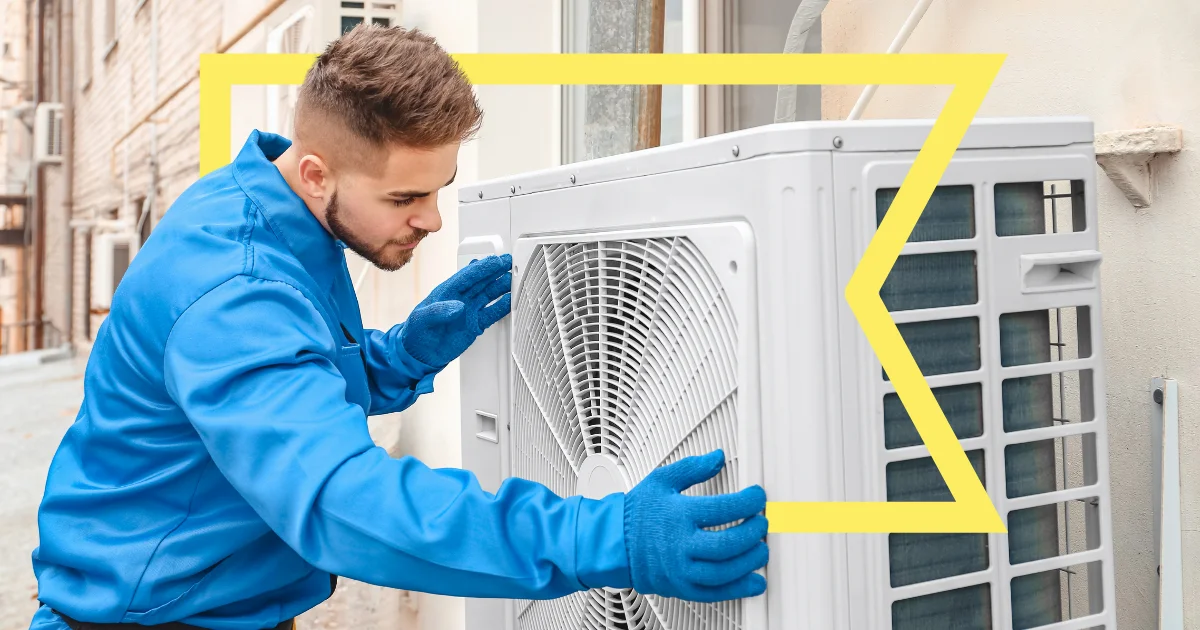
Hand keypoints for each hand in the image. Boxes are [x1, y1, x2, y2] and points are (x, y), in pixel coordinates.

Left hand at [400, 254, 511, 367]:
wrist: (420, 355)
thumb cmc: (416, 333)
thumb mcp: (421, 320)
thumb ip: (438, 311)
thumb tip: (458, 306)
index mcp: (447, 292)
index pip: (467, 276)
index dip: (482, 268)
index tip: (495, 261)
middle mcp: (461, 299)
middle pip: (482, 281)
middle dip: (497, 271)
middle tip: (511, 262)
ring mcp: (469, 311)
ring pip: (489, 294)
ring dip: (502, 286)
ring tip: (515, 279)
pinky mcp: (475, 325)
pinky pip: (492, 313)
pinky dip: (502, 307)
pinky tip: (511, 300)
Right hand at [622, 449, 768, 601]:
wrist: (613, 543)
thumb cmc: (636, 513)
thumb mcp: (661, 480)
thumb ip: (692, 468)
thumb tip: (717, 458)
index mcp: (677, 515)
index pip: (723, 508)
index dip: (748, 502)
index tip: (757, 498)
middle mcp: (679, 544)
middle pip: (727, 544)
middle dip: (752, 533)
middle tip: (762, 524)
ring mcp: (680, 569)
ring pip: (723, 572)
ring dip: (750, 562)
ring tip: (761, 550)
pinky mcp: (681, 588)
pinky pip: (714, 593)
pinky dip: (738, 589)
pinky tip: (754, 581)